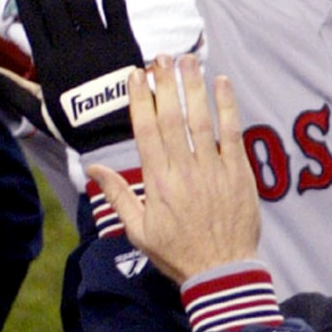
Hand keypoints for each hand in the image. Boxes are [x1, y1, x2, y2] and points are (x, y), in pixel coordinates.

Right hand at [7, 0, 143, 153]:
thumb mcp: (36, 108)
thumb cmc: (74, 124)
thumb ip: (8, 86)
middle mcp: (71, 50)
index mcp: (48, 64)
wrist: (115, 140)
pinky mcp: (125, 45)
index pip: (32, 17)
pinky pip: (117, 9)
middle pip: (53, 1)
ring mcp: (99, 46)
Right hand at [86, 55, 260, 283]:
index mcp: (157, 182)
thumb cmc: (177, 253)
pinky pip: (232, 133)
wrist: (222, 273)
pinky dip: (227, 107)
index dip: (140, 100)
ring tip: (188, 60)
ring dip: (194, 86)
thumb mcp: (138, 230)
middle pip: (172, 118)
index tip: (136, 75)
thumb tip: (93, 170)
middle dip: (166, 84)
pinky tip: (222, 83)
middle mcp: (184, 171)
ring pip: (201, 119)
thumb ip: (117, 195)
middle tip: (161, 58)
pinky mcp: (238, 173)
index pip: (146, 131)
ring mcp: (213, 170)